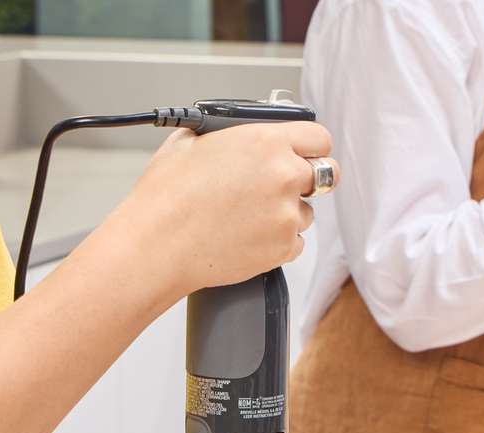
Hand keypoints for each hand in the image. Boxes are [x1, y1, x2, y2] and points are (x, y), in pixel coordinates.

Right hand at [113, 121, 335, 298]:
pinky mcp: (283, 248)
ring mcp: (287, 215)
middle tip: (285, 186)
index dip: (311, 146)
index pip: (319, 137)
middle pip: (326, 173)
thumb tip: (227, 132)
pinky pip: (295, 244)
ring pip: (308, 212)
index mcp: (266, 141)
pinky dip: (277, 242)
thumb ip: (222, 133)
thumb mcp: (188, 142)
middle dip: (310, 178)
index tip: (305, 154)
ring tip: (249, 218)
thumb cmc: (165, 196)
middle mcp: (284, 175)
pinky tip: (248, 237)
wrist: (157, 244)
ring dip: (288, 213)